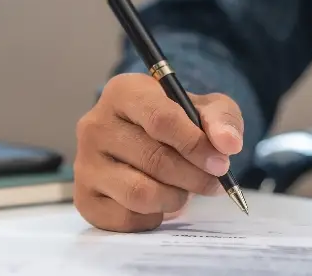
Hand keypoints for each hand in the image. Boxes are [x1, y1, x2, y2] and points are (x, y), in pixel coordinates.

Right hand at [74, 73, 243, 231]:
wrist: (151, 140)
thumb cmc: (179, 121)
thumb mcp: (206, 108)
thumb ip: (221, 119)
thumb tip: (227, 144)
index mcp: (123, 92)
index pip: (159, 119)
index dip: (195, 144)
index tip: (220, 162)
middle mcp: (95, 124)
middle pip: (153, 159)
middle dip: (193, 176)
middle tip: (212, 182)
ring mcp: (84, 162)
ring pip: (139, 193)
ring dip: (174, 198)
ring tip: (183, 190)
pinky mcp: (84, 197)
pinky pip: (125, 219)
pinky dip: (153, 216)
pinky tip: (158, 201)